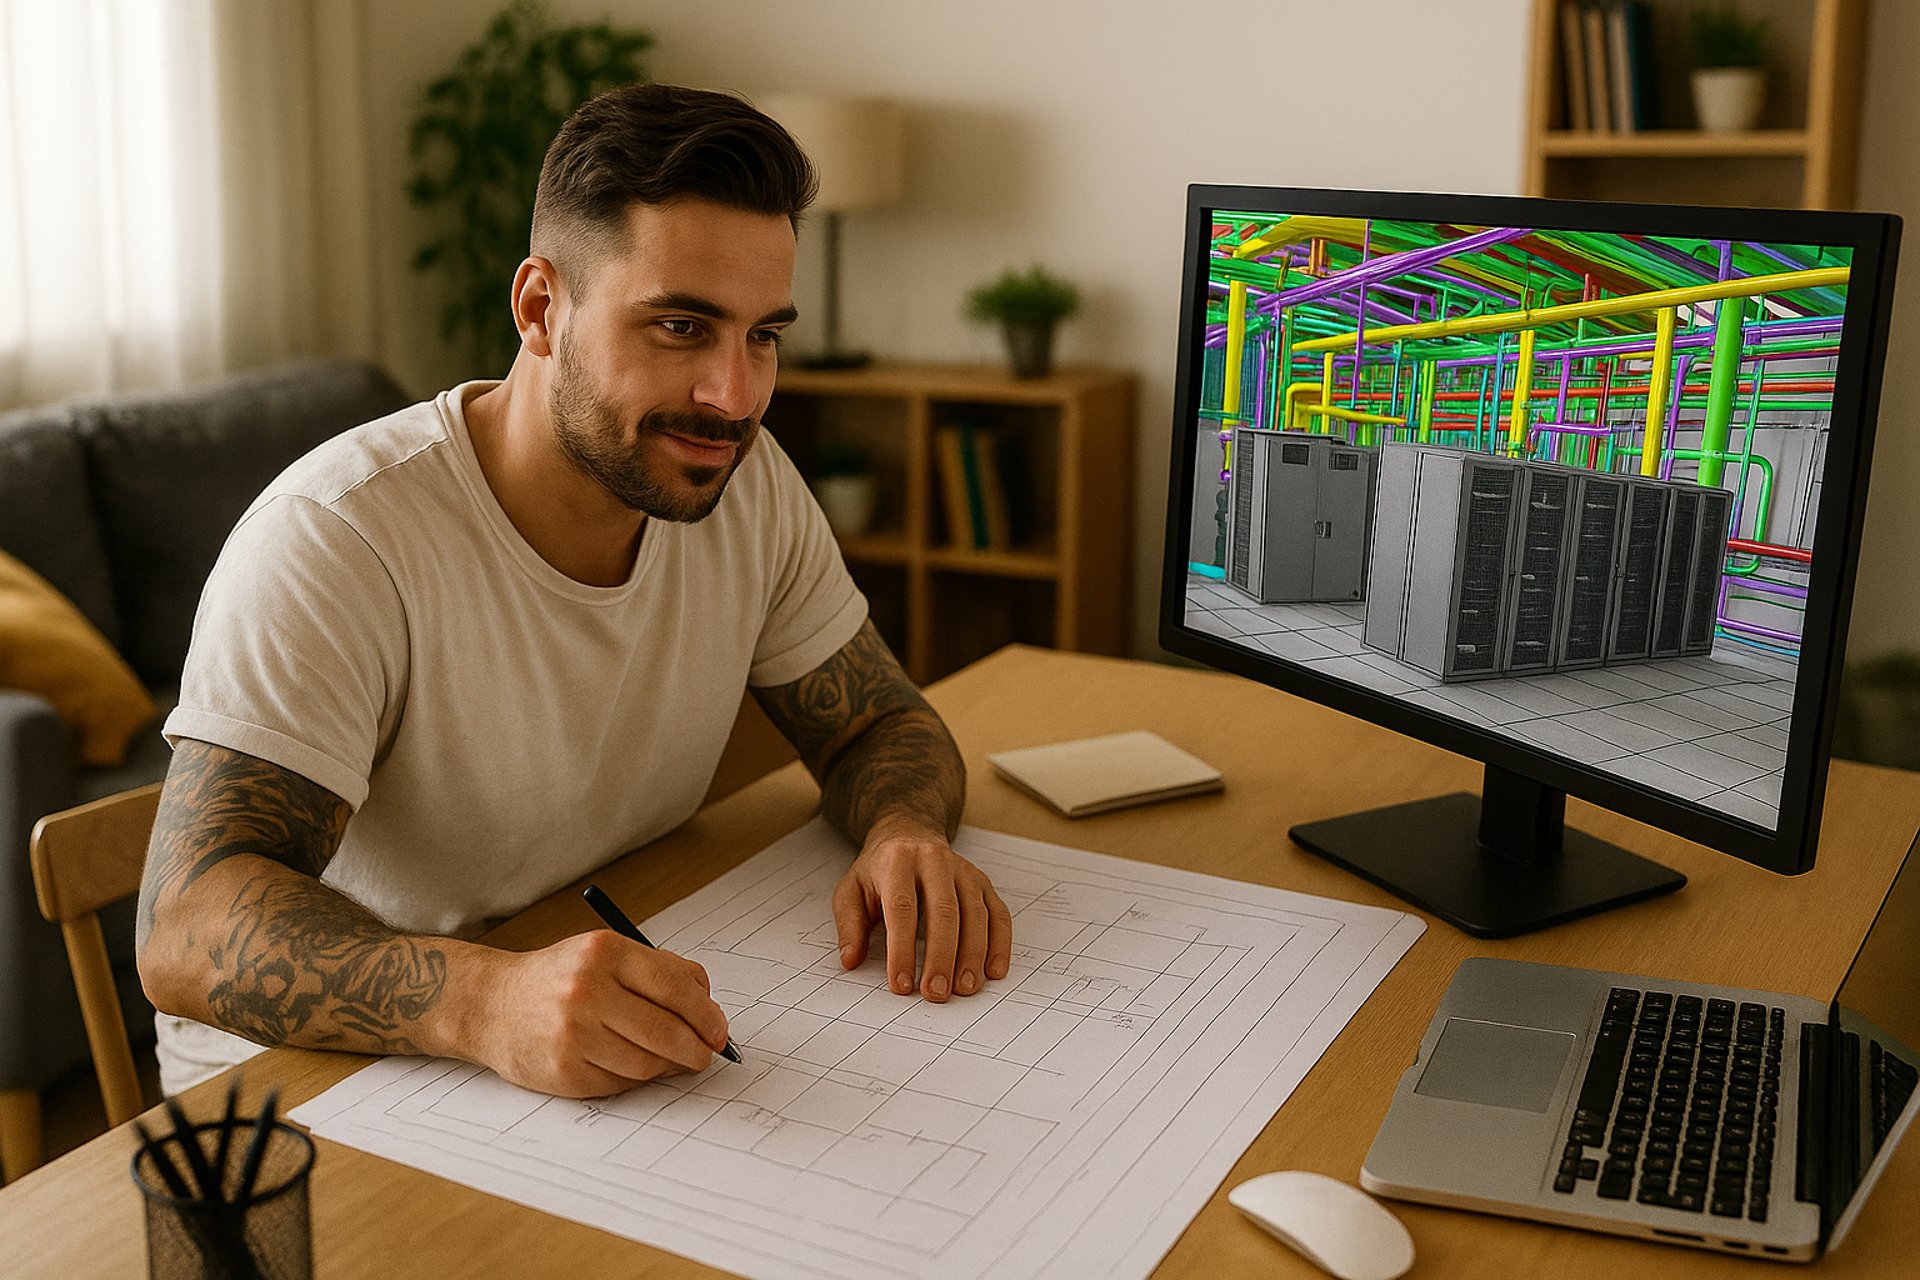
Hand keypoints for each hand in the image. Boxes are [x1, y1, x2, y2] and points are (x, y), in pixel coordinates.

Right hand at [467, 930, 730, 1096]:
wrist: (491, 1004)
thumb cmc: (559, 978)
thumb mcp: (606, 954)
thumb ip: (659, 971)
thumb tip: (709, 1007)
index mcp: (605, 953)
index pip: (675, 987)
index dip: (706, 1014)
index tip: (719, 1030)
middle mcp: (587, 991)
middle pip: (667, 1032)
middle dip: (697, 1049)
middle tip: (706, 1054)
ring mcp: (573, 1034)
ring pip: (647, 1064)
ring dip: (667, 1066)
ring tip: (668, 1059)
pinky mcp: (564, 1071)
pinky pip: (620, 1084)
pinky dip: (634, 1078)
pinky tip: (628, 1063)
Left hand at [832, 821, 1012, 1000]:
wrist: (909, 834)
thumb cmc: (879, 870)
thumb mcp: (851, 890)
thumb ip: (850, 926)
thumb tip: (850, 960)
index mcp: (897, 862)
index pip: (902, 909)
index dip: (902, 950)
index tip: (901, 985)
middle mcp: (934, 861)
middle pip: (944, 912)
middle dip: (941, 957)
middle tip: (937, 993)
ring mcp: (963, 871)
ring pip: (975, 914)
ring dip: (972, 955)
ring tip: (964, 989)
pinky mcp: (982, 883)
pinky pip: (997, 913)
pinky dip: (999, 944)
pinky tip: (993, 971)